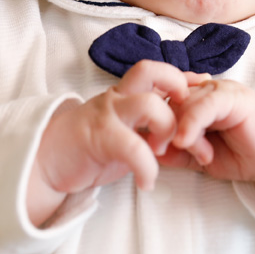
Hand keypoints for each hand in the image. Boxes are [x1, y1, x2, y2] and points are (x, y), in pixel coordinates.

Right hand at [27, 61, 207, 225]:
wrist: (48, 162)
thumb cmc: (93, 146)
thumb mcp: (127, 130)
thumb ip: (151, 122)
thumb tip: (184, 120)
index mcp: (127, 92)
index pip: (159, 71)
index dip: (184, 76)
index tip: (205, 86)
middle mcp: (118, 96)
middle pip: (152, 70)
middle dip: (178, 87)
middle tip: (188, 119)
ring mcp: (108, 114)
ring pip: (149, 104)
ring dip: (167, 129)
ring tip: (165, 153)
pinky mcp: (99, 138)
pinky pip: (133, 147)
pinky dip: (148, 167)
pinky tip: (147, 183)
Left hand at [159, 78, 254, 218]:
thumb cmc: (241, 154)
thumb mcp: (200, 157)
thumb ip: (176, 154)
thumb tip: (150, 152)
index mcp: (192, 101)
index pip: (159, 104)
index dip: (151, 124)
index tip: (147, 148)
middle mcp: (202, 91)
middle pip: (167, 103)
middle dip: (164, 131)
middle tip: (170, 153)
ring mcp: (218, 90)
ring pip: (183, 104)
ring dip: (183, 133)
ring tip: (198, 154)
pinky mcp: (232, 95)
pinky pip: (204, 104)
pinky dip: (191, 123)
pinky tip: (187, 141)